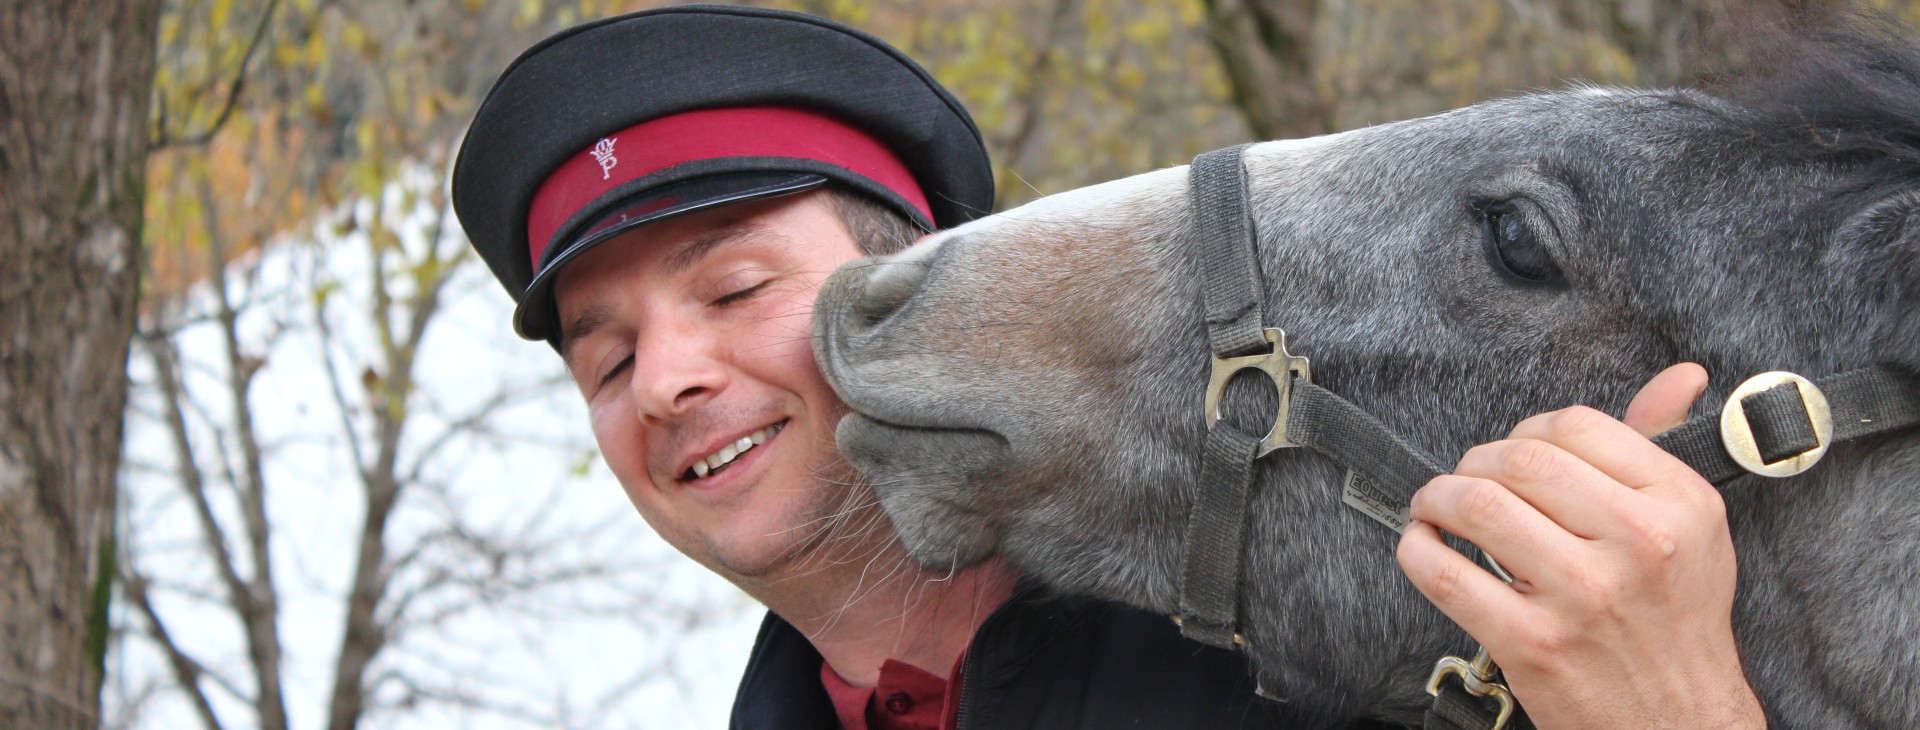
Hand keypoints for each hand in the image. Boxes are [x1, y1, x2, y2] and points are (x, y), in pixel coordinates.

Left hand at [1395, 363, 1764, 728]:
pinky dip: (1416, 549)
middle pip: (1519, 460)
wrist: (1680, 724)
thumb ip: (1665, 449)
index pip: (1577, 426)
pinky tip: (1423, 545)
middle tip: (1466, 481)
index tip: (1514, 455)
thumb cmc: (1676, 623)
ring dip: (1436, 497)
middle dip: (1474, 462)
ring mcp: (1583, 595)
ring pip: (1476, 505)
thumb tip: (1680, 374)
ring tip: (1437, 508)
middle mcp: (1639, 544)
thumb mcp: (1693, 532)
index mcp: (1680, 505)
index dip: (1527, 432)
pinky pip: (1445, 574)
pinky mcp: (1532, 642)